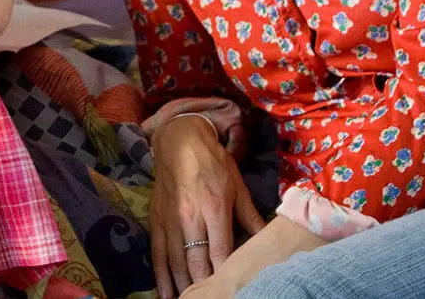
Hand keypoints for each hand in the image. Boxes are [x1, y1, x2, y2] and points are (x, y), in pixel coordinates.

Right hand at [150, 116, 266, 298]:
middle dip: (204, 284)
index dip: (225, 273)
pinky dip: (161, 276)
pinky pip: (158, 254)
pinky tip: (165, 294)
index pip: (220, 251)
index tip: (231, 288)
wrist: (179, 142)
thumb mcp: (238, 187)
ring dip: (183, 285)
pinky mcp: (157, 221)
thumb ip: (250, 217)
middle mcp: (191, 218)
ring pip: (176, 262)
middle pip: (196, 262)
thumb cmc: (213, 164)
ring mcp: (171, 221)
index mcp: (215, 209)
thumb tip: (267, 238)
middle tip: (211, 298)